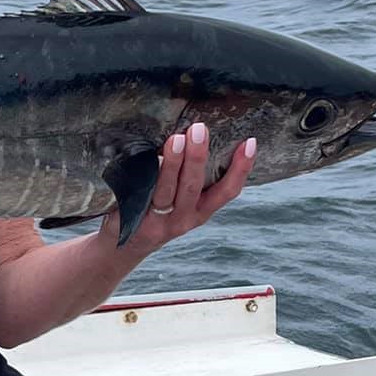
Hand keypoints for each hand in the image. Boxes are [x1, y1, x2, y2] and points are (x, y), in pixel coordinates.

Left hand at [104, 122, 254, 251]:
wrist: (125, 245)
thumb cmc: (159, 212)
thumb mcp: (182, 202)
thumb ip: (189, 177)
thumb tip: (196, 133)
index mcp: (200, 212)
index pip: (226, 192)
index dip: (240, 169)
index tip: (249, 143)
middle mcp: (183, 219)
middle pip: (193, 187)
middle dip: (197, 158)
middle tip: (199, 130)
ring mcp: (157, 221)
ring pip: (166, 191)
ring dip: (172, 164)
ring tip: (175, 139)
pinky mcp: (134, 219)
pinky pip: (139, 195)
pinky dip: (143, 175)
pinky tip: (143, 155)